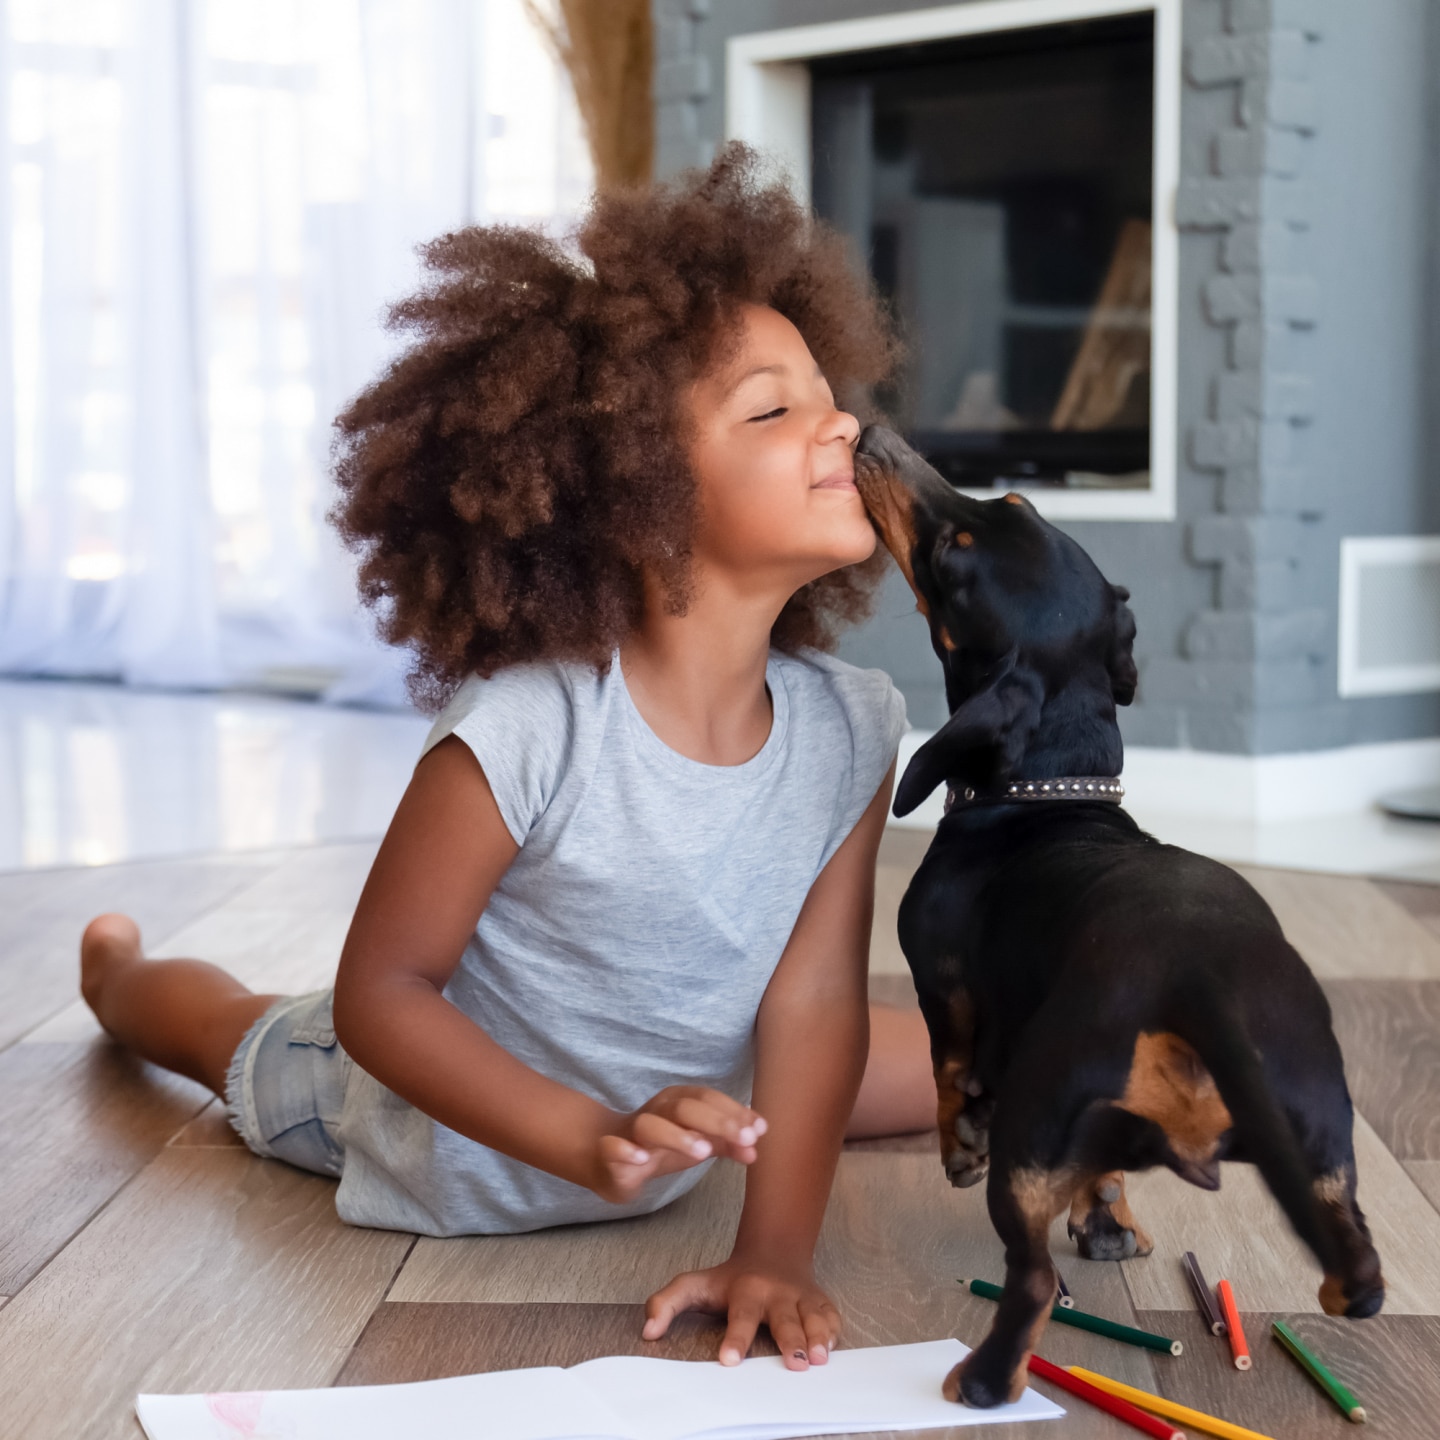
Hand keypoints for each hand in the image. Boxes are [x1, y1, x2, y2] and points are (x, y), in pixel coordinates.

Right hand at [591, 1086, 766, 1203]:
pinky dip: (627, 1150)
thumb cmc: (660, 1145)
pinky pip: (614, 1147)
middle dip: (716, 1121)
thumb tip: (756, 1149)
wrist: (607, 1157)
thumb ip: (727, 1144)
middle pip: (684, 1107)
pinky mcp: (611, 1152)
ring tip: (703, 1152)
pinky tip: (641, 1159)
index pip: (708, 1098)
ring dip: (677, 1135)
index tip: (758, 1130)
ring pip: (651, 1125)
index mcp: (678, 1102)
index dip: (734, 1112)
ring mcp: (631, 1131)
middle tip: (744, 1138)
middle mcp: (656, 1110)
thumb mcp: (698, 1141)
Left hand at [643, 1257, 841, 1369]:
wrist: (773, 1251)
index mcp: (744, 1291)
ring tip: (819, 1358)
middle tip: (795, 1363)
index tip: (729, 1361)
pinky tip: (833, 1348)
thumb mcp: (693, 1284)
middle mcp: (775, 1293)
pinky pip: (831, 1316)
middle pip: (783, 1319)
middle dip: (790, 1340)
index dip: (735, 1339)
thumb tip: (647, 1331)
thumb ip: (666, 1303)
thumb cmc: (729, 1279)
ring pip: (812, 1316)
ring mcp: (800, 1297)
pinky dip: (834, 1331)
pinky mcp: (819, 1302)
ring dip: (818, 1337)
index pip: (740, 1316)